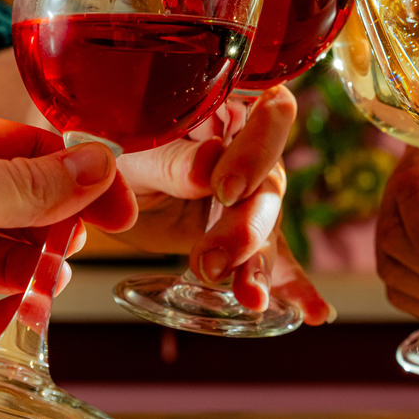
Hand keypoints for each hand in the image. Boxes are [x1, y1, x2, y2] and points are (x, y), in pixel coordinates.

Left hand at [0, 103, 135, 393]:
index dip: (73, 172)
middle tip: (85, 241)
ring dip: (28, 273)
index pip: (17, 150)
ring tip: (53, 282)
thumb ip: (21, 184)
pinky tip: (16, 320)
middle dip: (52, 224)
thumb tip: (95, 166)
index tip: (118, 198)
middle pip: (6, 208)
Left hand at [110, 85, 332, 324]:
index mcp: (227, 105)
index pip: (268, 113)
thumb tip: (208, 166)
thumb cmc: (117, 150)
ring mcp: (253, 192)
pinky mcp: (247, 233)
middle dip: (247, 225)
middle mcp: (250, 146)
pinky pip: (276, 257)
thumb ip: (170, 158)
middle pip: (270, 179)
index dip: (257, 148)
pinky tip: (315, 312)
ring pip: (270, 224)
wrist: (103, 187)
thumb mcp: (133, 149)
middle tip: (212, 260)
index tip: (225, 188)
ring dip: (259, 264)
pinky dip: (296, 286)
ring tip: (249, 297)